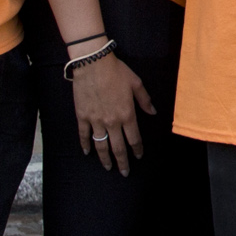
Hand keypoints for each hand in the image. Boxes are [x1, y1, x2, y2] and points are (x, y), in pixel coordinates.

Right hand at [70, 49, 155, 174]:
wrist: (93, 63)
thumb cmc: (116, 71)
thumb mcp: (136, 83)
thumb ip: (145, 100)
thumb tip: (153, 112)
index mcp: (127, 114)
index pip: (134, 139)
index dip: (137, 150)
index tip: (138, 157)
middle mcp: (112, 122)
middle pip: (118, 148)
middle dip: (122, 162)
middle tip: (124, 172)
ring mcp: (96, 120)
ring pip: (101, 145)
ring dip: (105, 158)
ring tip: (108, 167)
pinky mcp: (82, 116)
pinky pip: (84, 135)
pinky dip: (85, 145)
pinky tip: (87, 152)